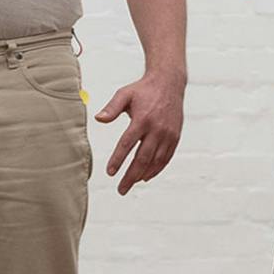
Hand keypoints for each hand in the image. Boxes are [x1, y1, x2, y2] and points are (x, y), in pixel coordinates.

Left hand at [93, 66, 184, 194]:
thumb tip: (98, 119)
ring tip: (131, 184)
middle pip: (142, 158)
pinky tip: (146, 177)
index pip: (127, 144)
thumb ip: (111, 108)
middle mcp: (156, 129)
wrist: (169, 83)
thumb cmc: (143, 89)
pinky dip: (156, 170)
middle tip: (120, 189)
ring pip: (155, 161)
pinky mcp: (175, 137)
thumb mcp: (125, 94)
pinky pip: (165, 158)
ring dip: (143, 175)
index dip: (118, 160)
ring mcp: (168, 134)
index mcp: (142, 119)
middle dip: (130, 176)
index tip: (110, 173)